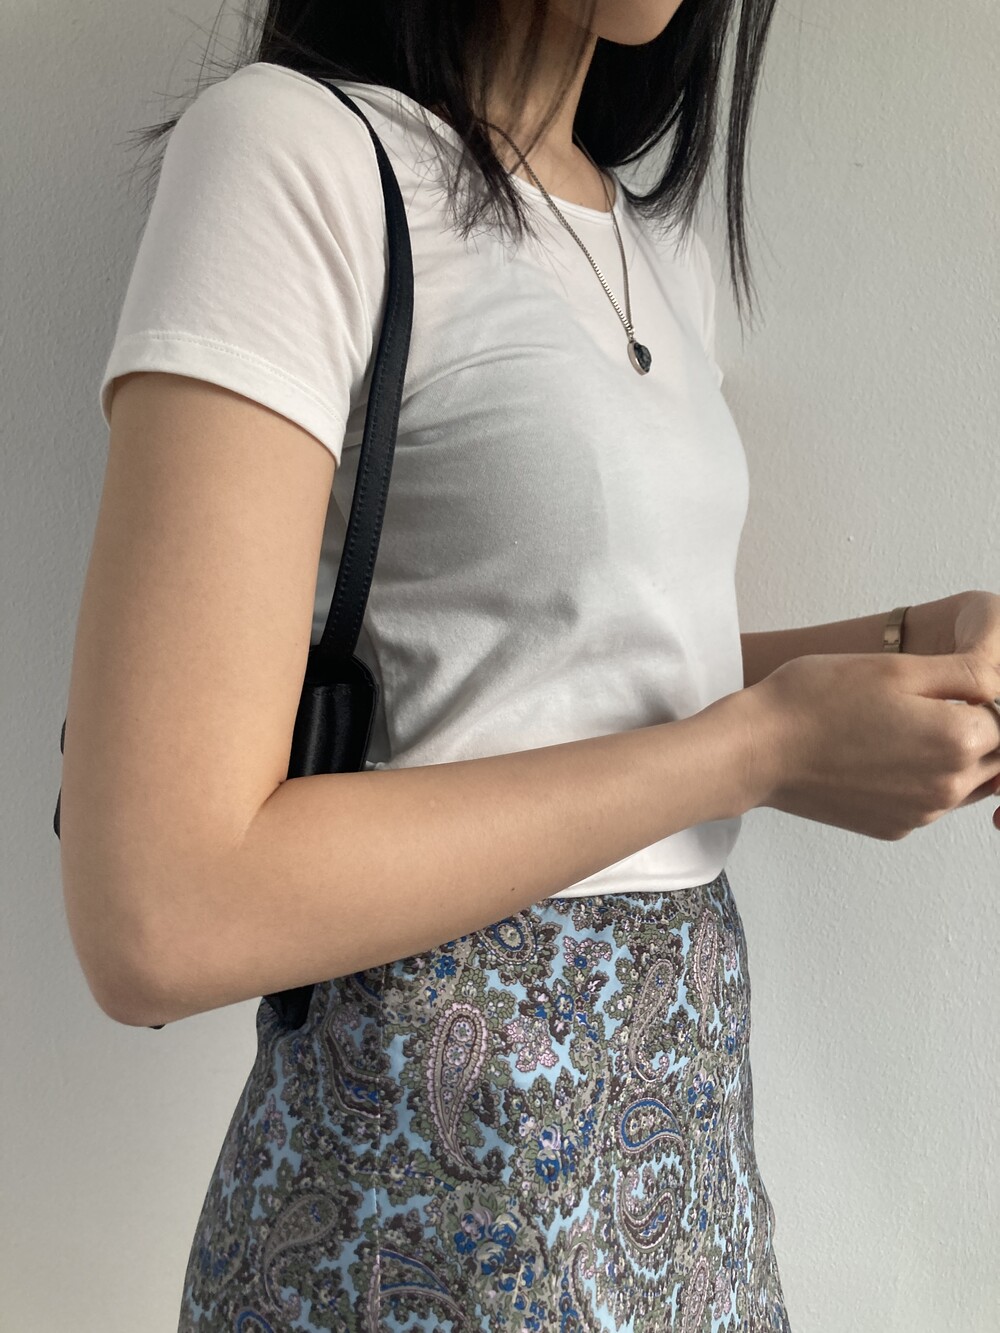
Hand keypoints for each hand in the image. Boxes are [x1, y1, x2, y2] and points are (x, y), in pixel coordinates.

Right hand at [745, 650, 999, 842]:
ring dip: (955, 756)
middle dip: (978, 728)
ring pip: (966, 782)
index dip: (986, 694)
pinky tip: (882, 754)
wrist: (758, 751)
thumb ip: (966, 674)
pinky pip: (929, 801)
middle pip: (995, 755)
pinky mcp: (893, 827)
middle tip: (929, 703)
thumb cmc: (815, 700)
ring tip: (906, 726)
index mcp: (958, 740)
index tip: (952, 684)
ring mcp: (921, 813)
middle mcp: (949, 786)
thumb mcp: (897, 667)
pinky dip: (921, 779)